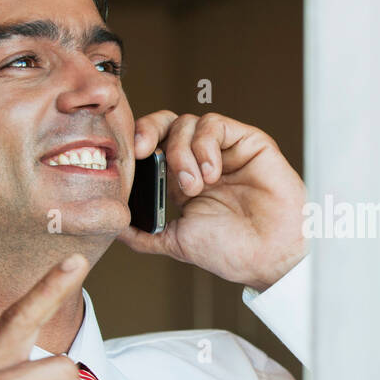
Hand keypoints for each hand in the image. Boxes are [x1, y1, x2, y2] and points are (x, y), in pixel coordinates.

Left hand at [118, 111, 306, 290]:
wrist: (267, 257)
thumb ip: (143, 233)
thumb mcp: (175, 241)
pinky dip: (205, 145)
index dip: (137, 143)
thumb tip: (112, 227)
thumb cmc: (231, 251)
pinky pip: (215, 124)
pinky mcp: (248, 141)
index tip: (128, 158)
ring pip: (189, 122)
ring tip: (194, 185)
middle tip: (143, 151)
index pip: (153, 144)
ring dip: (181, 151)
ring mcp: (225, 150)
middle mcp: (202, 160)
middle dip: (149, 131)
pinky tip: (211, 173)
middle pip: (167, 123)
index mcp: (182, 179)